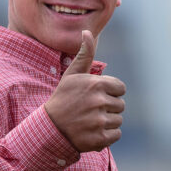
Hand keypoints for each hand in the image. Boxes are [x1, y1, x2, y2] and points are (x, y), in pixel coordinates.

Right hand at [43, 30, 125, 152]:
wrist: (49, 128)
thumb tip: (87, 31)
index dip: (110, 93)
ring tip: (90, 121)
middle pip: (120, 105)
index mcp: (96, 84)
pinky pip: (116, 135)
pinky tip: (92, 132)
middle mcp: (99, 102)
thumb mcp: (72, 75)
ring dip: (107, 122)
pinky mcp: (100, 138)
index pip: (120, 89)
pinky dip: (107, 136)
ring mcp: (99, 121)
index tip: (95, 97)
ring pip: (118, 120)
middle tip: (90, 110)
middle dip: (108, 108)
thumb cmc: (63, 98)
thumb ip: (84, 55)